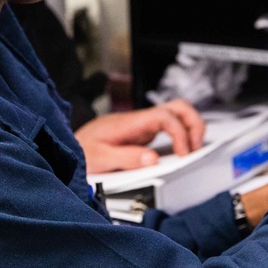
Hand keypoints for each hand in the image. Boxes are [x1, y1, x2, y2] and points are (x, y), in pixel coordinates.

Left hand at [76, 98, 205, 172]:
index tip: (183, 154)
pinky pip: (170, 128)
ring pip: (177, 114)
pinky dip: (182, 136)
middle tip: (196, 148)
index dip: (179, 133)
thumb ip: (126, 158)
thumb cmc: (82, 149)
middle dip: (194, 124)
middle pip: (178, 107)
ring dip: (190, 128)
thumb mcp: (100, 158)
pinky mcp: (144, 134)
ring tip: (192, 150)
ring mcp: (144, 125)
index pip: (165, 116)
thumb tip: (152, 159)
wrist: (70, 145)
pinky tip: (180, 153)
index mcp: (131, 122)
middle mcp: (141, 120)